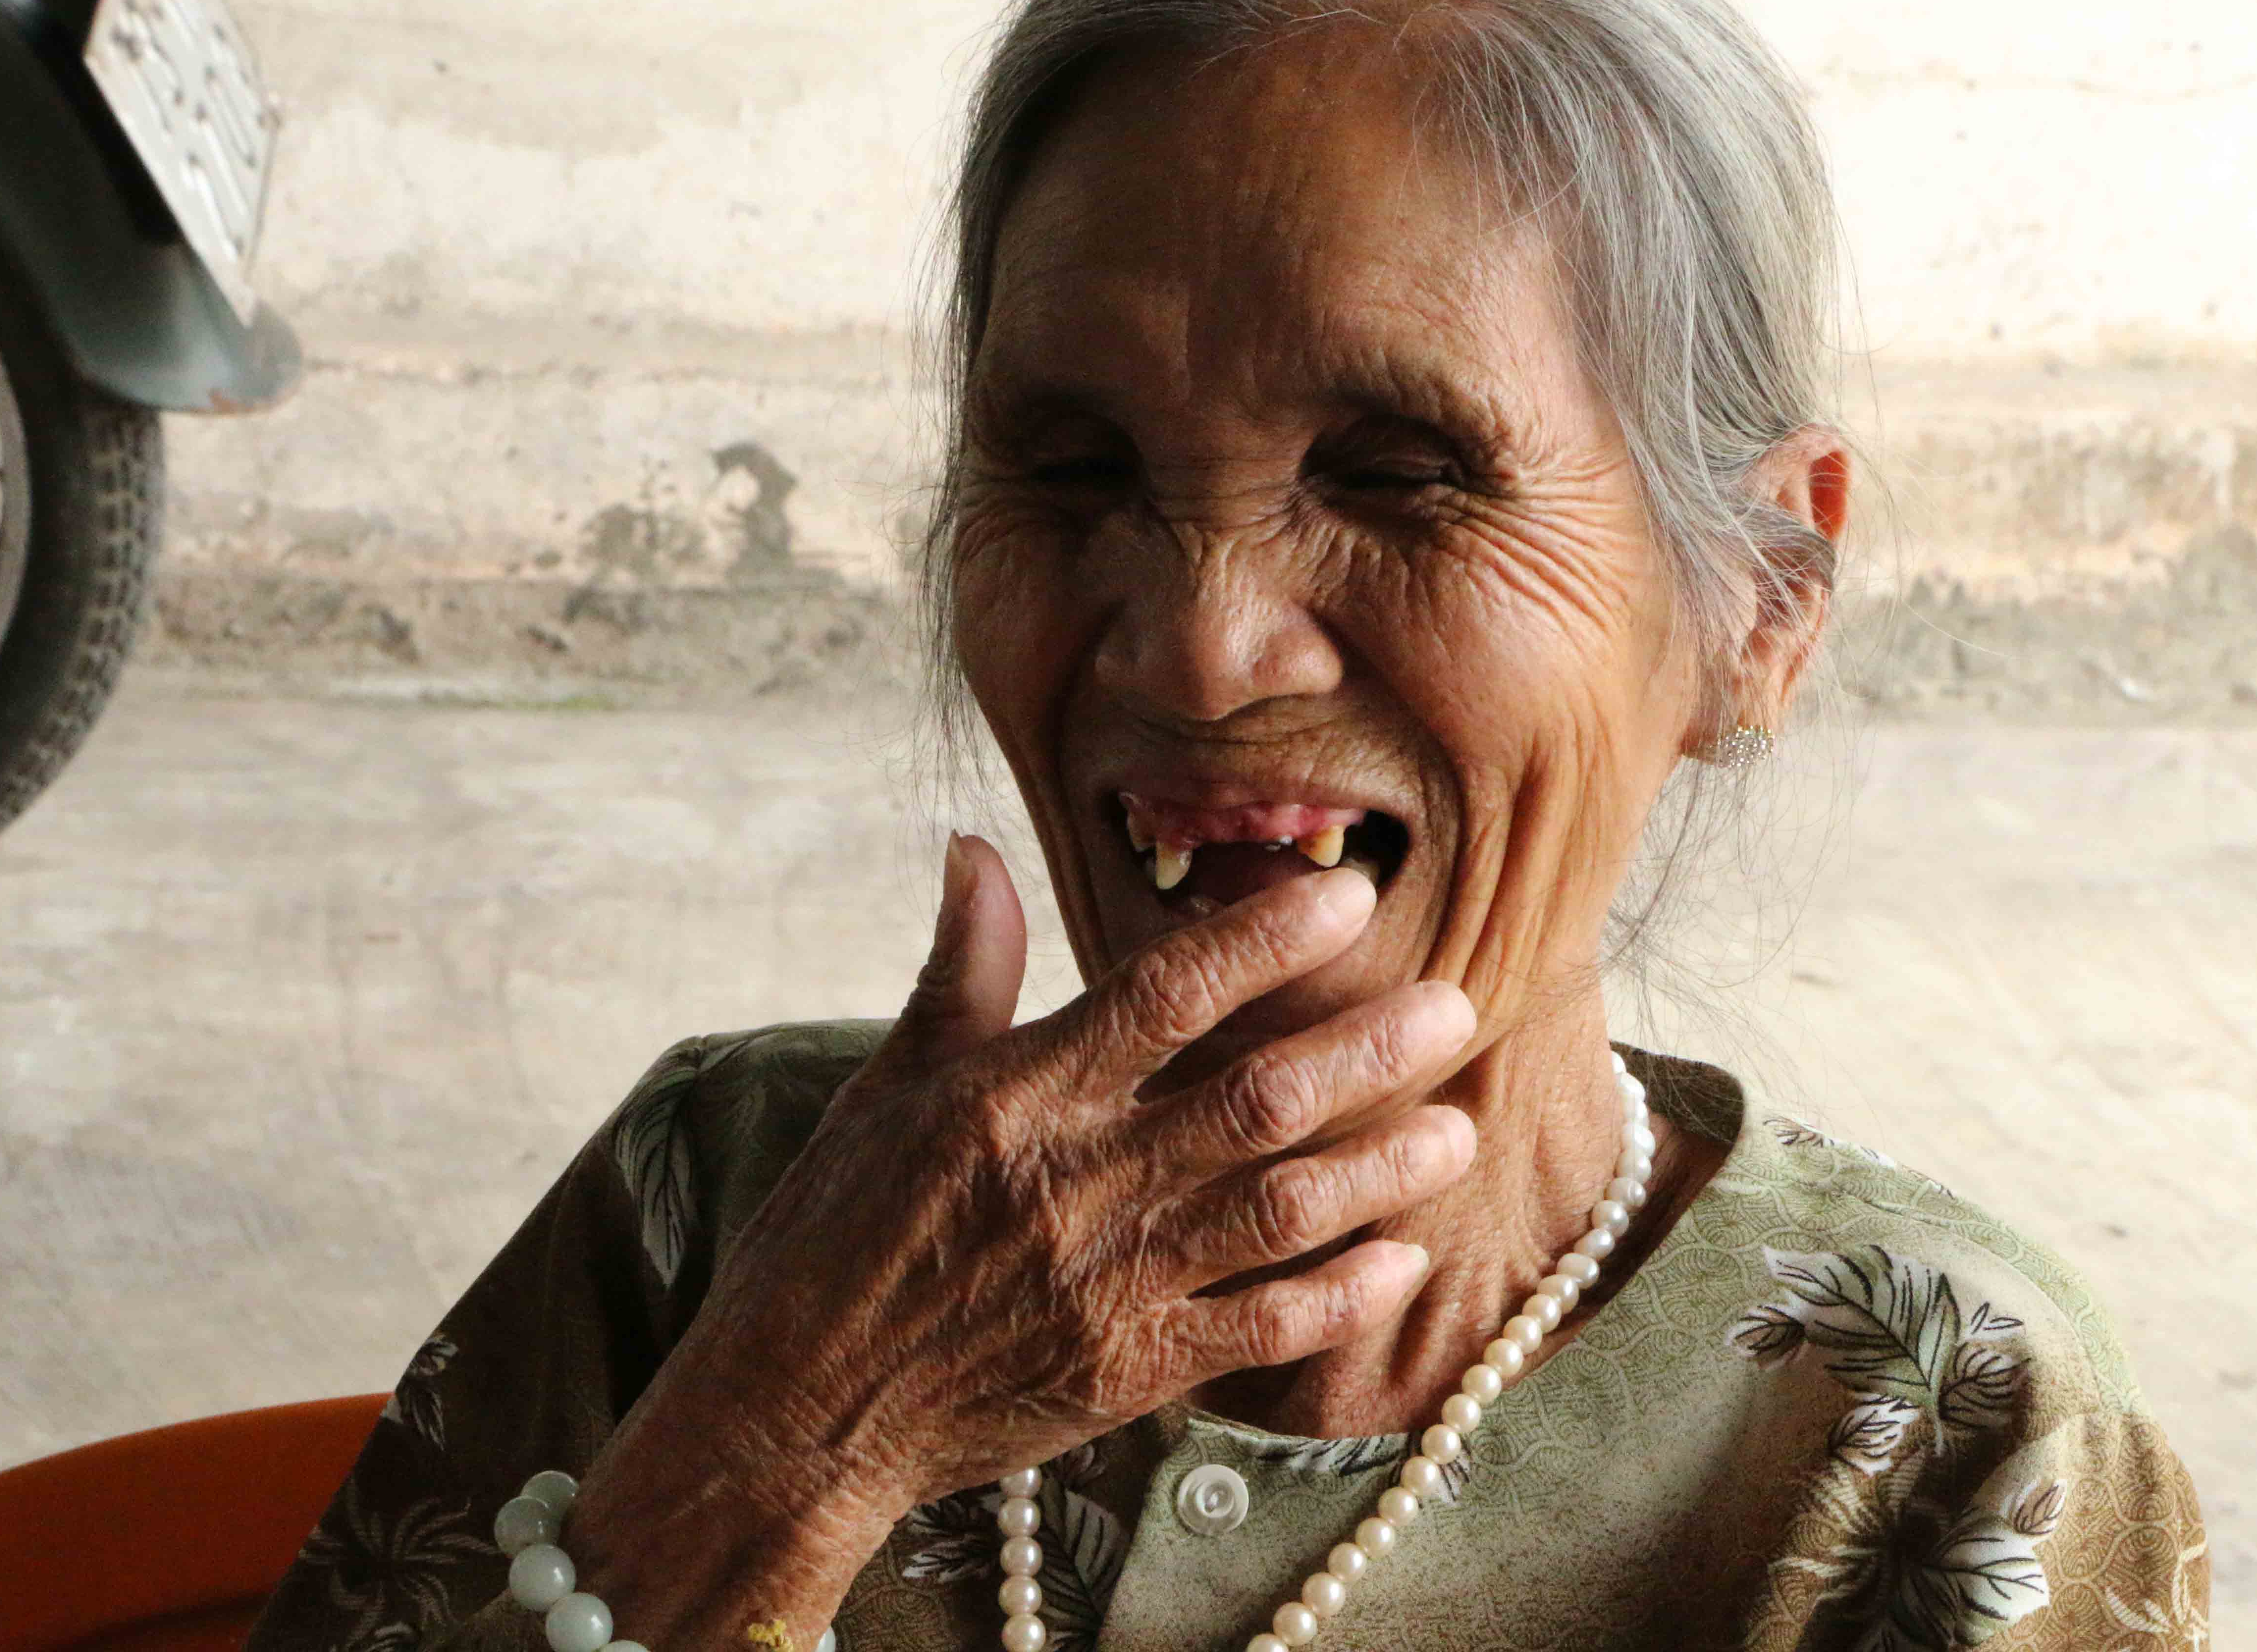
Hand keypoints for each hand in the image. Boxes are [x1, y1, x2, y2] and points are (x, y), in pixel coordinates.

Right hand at [565, 833, 1477, 1645]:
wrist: (797, 1407)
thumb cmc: (836, 1233)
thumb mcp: (886, 1086)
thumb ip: (958, 968)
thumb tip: (974, 849)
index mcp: (1017, 1096)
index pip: (1165, 993)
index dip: (1265, 940)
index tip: (1350, 897)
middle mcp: (1076, 1182)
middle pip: (1255, 1099)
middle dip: (1369, 1051)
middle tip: (1458, 1007)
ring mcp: (1109, 1281)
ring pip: (1279, 1211)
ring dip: (1380, 1170)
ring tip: (1459, 1131)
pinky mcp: (1128, 1370)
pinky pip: (1259, 1330)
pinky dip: (1336, 1297)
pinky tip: (1403, 1261)